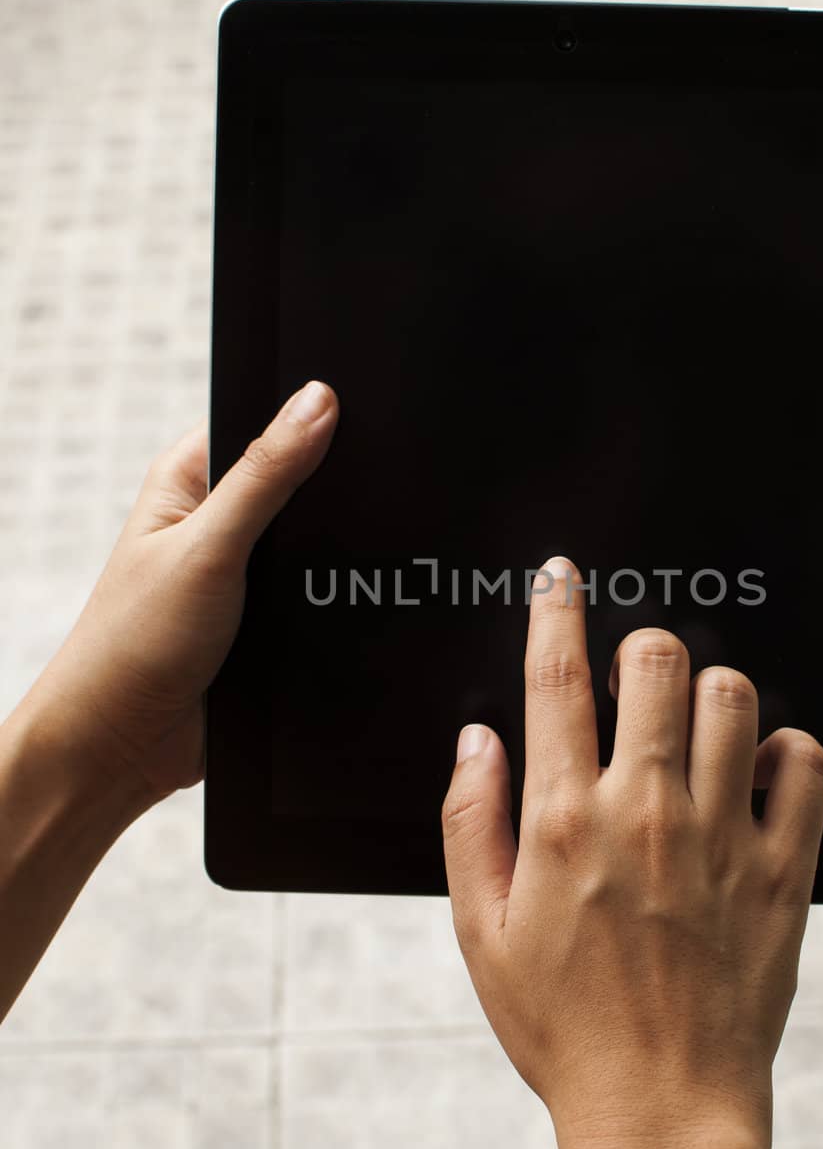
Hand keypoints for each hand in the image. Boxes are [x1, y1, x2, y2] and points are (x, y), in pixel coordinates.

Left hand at [28, 380, 338, 805]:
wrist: (122, 747)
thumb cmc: (133, 642)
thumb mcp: (208, 548)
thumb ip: (266, 477)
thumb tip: (318, 401)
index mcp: (190, 480)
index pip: (262, 420)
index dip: (310, 416)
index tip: (365, 414)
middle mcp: (218, 521)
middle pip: (300, 483)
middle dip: (334, 493)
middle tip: (375, 492)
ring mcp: (245, 574)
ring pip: (316, 545)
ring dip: (336, 556)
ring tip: (369, 554)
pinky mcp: (267, 622)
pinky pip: (319, 596)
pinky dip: (336, 599)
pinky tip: (362, 600)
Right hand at [441, 555, 822, 1148]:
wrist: (661, 1109)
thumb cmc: (563, 1028)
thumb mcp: (482, 933)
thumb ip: (471, 824)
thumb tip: (478, 740)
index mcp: (564, 821)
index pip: (556, 677)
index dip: (556, 607)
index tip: (560, 575)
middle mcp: (646, 812)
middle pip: (658, 660)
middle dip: (641, 648)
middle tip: (634, 678)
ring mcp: (722, 837)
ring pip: (733, 697)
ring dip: (710, 694)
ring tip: (694, 732)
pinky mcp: (782, 870)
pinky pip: (804, 763)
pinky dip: (784, 751)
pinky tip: (754, 776)